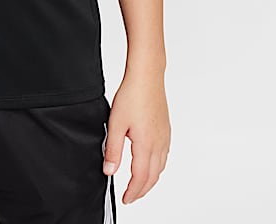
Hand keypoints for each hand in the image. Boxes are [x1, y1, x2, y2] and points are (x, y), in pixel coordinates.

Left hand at [102, 76, 169, 203]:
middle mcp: (159, 144)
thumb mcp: (115, 124)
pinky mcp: (166, 129)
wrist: (147, 76)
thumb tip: (109, 171)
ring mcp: (165, 137)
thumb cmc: (132, 95)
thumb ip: (112, 150)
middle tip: (131, 196)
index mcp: (146, 145)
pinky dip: (157, 167)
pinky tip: (150, 163)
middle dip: (142, 190)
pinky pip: (164, 156)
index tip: (126, 199)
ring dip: (150, 180)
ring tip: (139, 184)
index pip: (141, 178)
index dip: (133, 192)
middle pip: (153, 177)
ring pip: (160, 167)